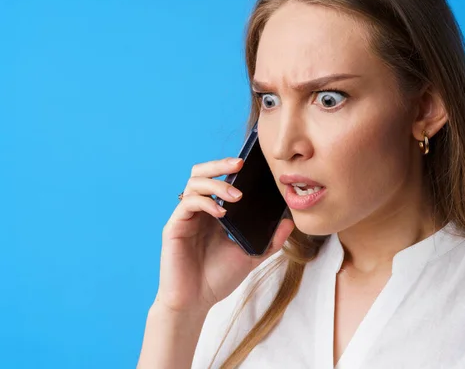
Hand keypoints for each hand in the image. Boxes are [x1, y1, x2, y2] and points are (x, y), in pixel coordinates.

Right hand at [156, 157, 294, 313]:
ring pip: (194, 183)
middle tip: (240, 163)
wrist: (195, 302)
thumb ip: (269, 240)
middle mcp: (198, 210)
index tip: (252, 163)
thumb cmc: (217, 279)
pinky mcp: (174, 226)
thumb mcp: (250, 256)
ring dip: (216, 183)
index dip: (230, 168)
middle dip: (219, 164)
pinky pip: (188, 204)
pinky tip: (221, 213)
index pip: (218, 179)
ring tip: (236, 195)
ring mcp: (185, 217)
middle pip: (201, 172)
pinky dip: (206, 202)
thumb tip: (289, 222)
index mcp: (213, 212)